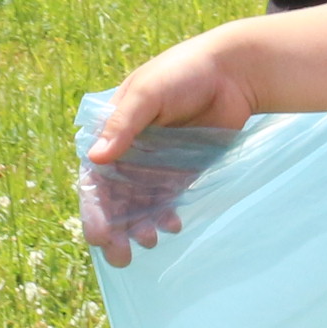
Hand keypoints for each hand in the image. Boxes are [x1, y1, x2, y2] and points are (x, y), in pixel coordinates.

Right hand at [78, 32, 256, 265]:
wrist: (232, 73)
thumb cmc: (182, 72)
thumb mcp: (148, 92)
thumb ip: (123, 125)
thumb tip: (95, 158)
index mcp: (112, 130)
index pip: (94, 176)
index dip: (93, 207)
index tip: (98, 235)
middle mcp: (129, 152)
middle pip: (114, 198)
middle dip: (114, 229)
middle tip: (121, 255)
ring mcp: (155, 165)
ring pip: (138, 205)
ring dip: (138, 226)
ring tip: (149, 240)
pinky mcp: (181, 172)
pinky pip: (166, 202)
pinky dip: (164, 217)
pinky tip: (172, 226)